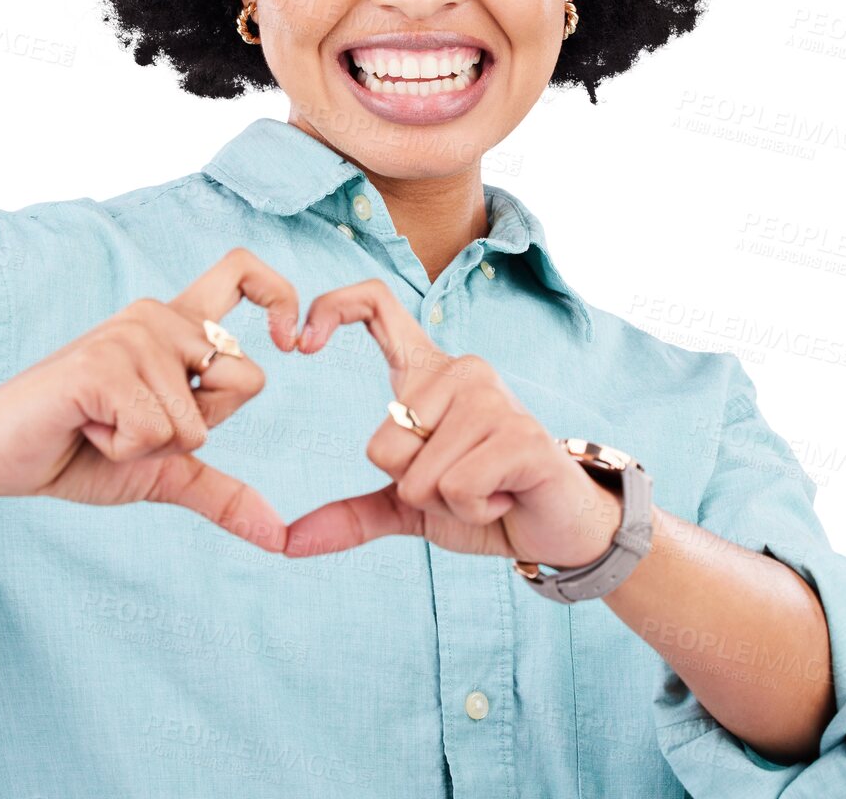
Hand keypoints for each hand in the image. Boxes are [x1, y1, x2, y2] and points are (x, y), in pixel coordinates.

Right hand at [0, 248, 299, 552]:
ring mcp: (131, 334)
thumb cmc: (77, 453)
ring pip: (199, 422)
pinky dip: (122, 449)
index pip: (242, 272)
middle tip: (134, 423)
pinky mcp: (105, 362)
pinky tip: (84, 425)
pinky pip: (157, 432)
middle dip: (200, 429)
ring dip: (150, 446)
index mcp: (175, 325)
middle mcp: (157, 316)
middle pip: (247, 380)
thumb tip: (278, 536)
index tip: (295, 342)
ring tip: (100, 423)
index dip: (282, 295)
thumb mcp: (163, 473)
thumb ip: (220, 492)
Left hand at [282, 278, 621, 563]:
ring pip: (416, 473)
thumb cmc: (484, 500)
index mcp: (427, 372)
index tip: (300, 345)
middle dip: (410, 485)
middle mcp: (459, 370)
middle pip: (382, 443)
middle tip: (459, 480)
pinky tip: (504, 496)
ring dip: (446, 502)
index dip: (330, 308)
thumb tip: (287, 542)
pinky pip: (456, 488)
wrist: (558, 529)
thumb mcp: (409, 506)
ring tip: (486, 487)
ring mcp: (492, 397)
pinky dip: (474, 510)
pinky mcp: (519, 434)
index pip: (375, 304)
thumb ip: (351, 514)